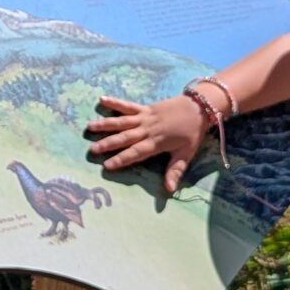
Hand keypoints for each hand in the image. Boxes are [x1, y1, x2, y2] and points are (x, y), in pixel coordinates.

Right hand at [84, 95, 208, 196]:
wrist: (199, 107)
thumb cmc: (192, 133)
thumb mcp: (186, 154)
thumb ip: (175, 171)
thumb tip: (169, 190)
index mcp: (156, 143)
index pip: (136, 153)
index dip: (121, 159)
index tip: (107, 165)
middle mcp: (147, 130)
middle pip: (125, 137)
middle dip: (108, 144)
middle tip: (92, 150)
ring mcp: (145, 117)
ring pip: (122, 122)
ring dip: (105, 124)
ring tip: (89, 127)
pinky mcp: (146, 108)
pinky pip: (128, 105)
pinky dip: (115, 102)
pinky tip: (102, 99)